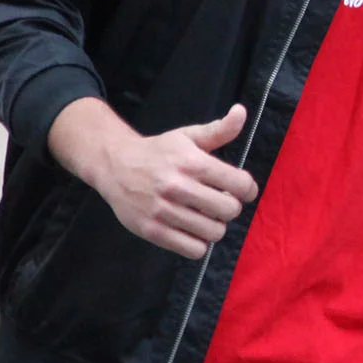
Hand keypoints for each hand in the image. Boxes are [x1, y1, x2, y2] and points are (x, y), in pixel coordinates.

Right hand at [49, 99, 259, 258]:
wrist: (114, 165)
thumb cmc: (158, 151)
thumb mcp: (188, 136)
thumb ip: (219, 129)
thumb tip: (241, 112)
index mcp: (192, 162)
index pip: (239, 184)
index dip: (248, 189)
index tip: (242, 190)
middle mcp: (178, 187)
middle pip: (229, 210)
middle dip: (231, 207)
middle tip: (221, 203)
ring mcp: (163, 211)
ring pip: (213, 232)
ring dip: (215, 226)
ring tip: (206, 216)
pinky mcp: (152, 231)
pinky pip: (193, 250)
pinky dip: (199, 243)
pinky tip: (192, 230)